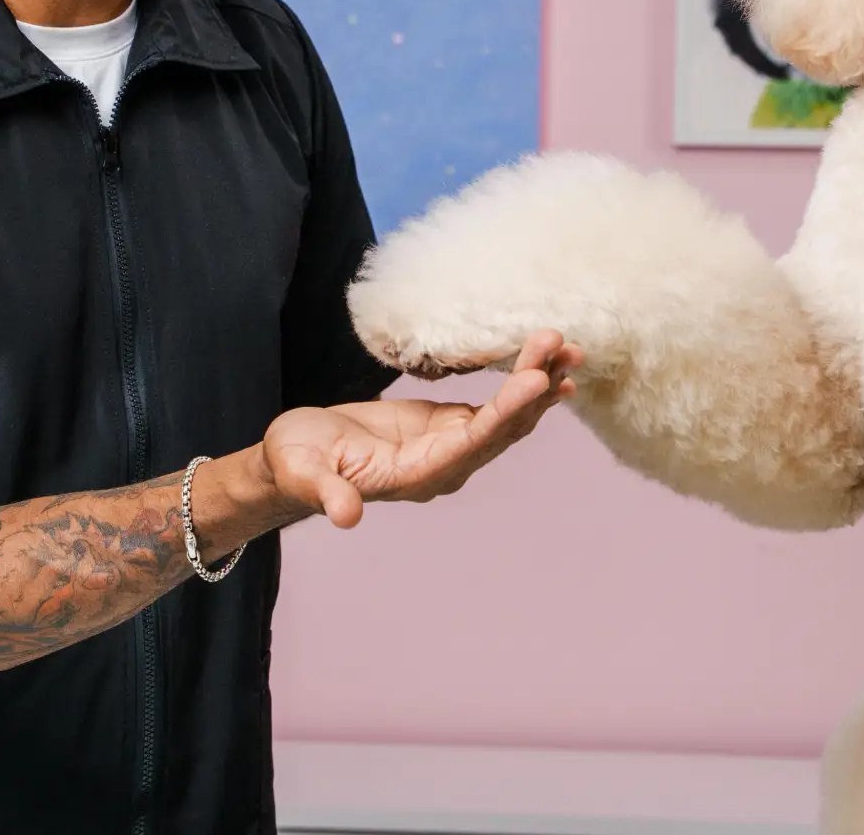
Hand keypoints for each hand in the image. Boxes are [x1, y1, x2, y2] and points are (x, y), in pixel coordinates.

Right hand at [261, 330, 580, 527]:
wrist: (297, 458)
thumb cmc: (296, 463)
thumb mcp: (303, 473)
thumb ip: (326, 492)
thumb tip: (346, 517)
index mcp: (415, 476)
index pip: (471, 444)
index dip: (504, 414)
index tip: (534, 381)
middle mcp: (444, 466)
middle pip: (501, 429)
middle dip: (533, 388)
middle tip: (561, 347)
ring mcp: (449, 447)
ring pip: (506, 418)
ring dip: (537, 384)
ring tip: (567, 348)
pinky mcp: (445, 426)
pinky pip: (493, 407)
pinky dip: (520, 385)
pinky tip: (544, 363)